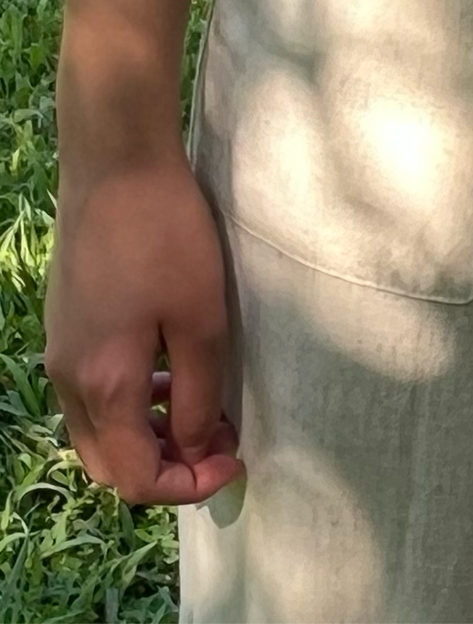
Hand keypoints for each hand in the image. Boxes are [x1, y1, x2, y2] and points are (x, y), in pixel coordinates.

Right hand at [44, 151, 243, 505]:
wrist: (115, 164)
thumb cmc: (165, 235)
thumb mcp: (201, 318)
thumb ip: (199, 395)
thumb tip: (198, 448)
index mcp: (103, 386)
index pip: (135, 478)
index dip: (188, 486)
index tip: (233, 460)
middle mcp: (69, 379)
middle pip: (109, 463)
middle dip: (163, 468)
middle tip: (217, 442)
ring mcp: (60, 351)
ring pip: (97, 429)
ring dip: (146, 434)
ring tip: (201, 406)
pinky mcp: (64, 324)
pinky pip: (91, 391)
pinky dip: (129, 401)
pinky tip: (168, 368)